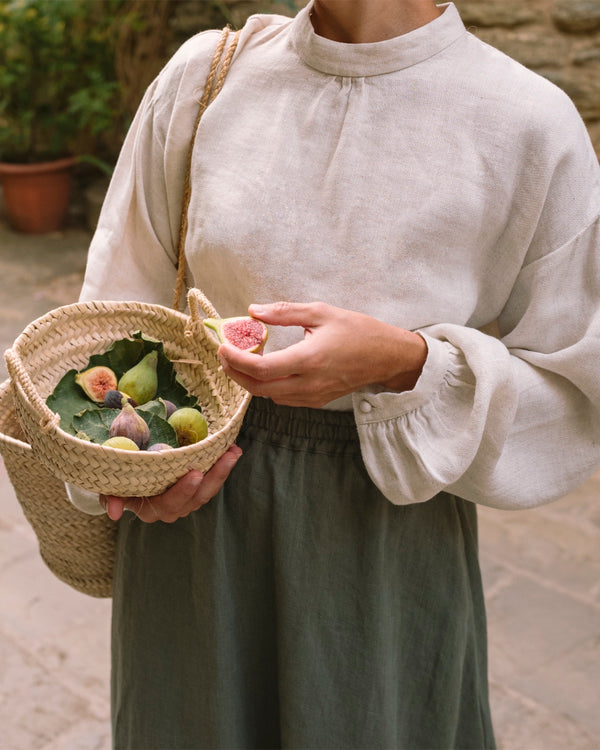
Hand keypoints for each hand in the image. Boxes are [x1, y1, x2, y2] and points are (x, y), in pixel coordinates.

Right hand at [100, 445, 241, 522]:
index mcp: (152, 510)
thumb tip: (113, 513)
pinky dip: (222, 467)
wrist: (125, 479)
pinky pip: (212, 482)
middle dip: (213, 477)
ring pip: (208, 489)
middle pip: (197, 497)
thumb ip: (111, 498)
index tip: (195, 474)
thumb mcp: (110, 488)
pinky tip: (232, 450)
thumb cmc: (118, 482)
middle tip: (226, 458)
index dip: (183, 491)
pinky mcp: (196, 490)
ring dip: (223, 470)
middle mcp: (172, 509)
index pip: (170, 503)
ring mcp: (186, 500)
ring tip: (234, 451)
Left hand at [218, 301, 427, 407]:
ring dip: (250, 381)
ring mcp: (313, 396)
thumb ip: (284, 312)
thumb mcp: (320, 312)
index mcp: (309, 359)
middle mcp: (309, 383)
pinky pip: (283, 399)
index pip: (261, 369)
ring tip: (242, 359)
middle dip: (235, 373)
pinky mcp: (317, 401)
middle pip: (259, 388)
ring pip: (269, 397)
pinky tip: (266, 369)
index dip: (236, 360)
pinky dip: (268, 387)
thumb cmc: (358, 330)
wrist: (386, 357)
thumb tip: (253, 311)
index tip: (222, 347)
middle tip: (224, 355)